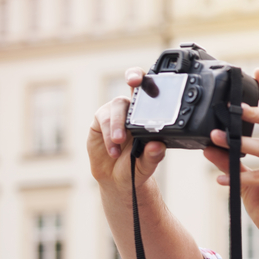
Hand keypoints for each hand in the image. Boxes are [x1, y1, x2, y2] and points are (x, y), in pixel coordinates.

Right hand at [87, 67, 165, 190]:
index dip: (153, 80)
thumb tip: (157, 145)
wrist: (118, 180)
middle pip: (132, 86)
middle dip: (133, 77)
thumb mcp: (147, 165)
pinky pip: (103, 120)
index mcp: (151, 116)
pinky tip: (112, 150)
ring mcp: (116, 113)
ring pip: (117, 107)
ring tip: (118, 143)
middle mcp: (133, 110)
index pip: (153, 92)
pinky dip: (108, 135)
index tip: (153, 80)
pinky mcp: (100, 121)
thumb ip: (153, 156)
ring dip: (117, 124)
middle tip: (133, 82)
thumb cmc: (136, 167)